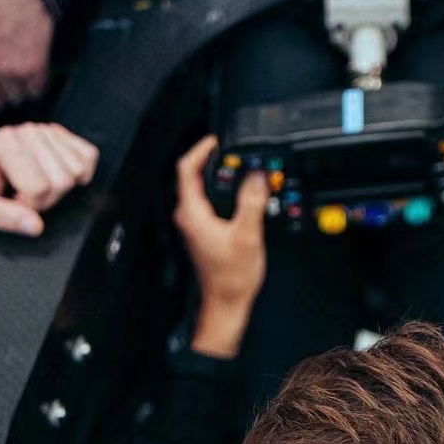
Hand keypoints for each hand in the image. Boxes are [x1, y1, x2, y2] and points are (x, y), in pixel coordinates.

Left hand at [0, 124, 98, 235]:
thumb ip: (3, 217)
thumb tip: (35, 226)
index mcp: (4, 145)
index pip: (38, 188)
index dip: (27, 204)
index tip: (12, 198)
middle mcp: (28, 132)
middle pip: (61, 181)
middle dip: (45, 197)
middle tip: (24, 191)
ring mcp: (46, 131)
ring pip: (76, 171)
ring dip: (60, 186)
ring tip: (36, 181)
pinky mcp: (62, 134)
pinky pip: (89, 156)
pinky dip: (80, 171)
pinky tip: (56, 173)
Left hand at [173, 136, 267, 356]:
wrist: (227, 303)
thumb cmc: (231, 278)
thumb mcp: (247, 235)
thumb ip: (251, 202)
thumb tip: (256, 176)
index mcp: (192, 213)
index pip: (187, 169)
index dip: (201, 150)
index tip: (216, 140)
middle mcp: (189, 216)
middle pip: (195, 176)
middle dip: (216, 161)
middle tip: (237, 154)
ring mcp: (195, 224)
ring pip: (204, 189)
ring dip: (223, 178)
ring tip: (243, 171)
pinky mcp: (204, 230)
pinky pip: (211, 202)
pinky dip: (225, 193)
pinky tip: (243, 195)